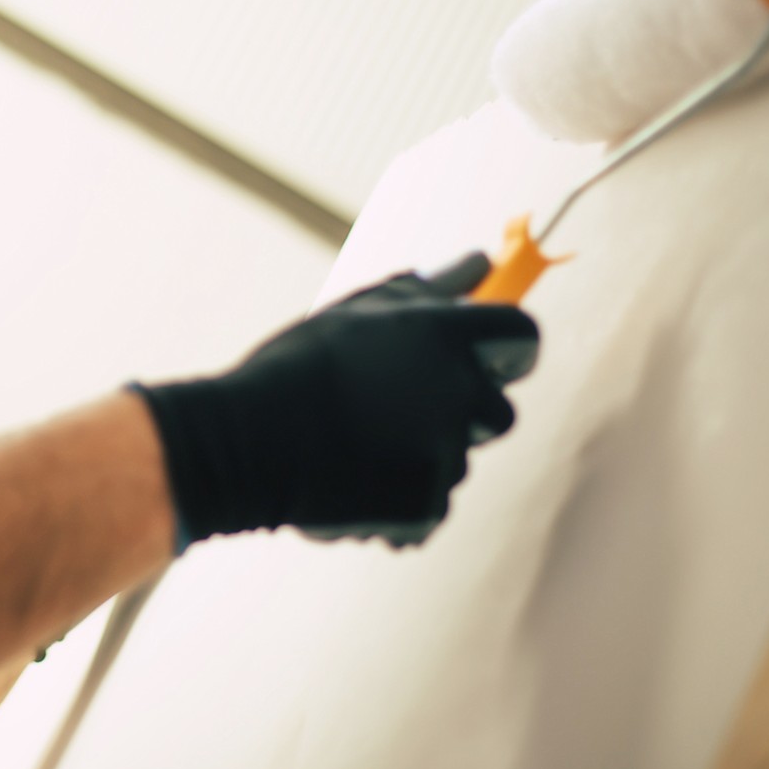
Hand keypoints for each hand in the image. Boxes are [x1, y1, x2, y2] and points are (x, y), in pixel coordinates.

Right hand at [132, 254, 537, 548]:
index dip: (505, 350)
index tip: (481, 359)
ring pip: (456, 460)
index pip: (521, 337)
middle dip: (461, 413)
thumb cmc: (299, 368)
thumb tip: (482, 261)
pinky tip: (350, 485)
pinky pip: (429, 507)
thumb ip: (429, 291)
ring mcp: (444, 453)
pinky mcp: (426, 506)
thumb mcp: (359, 316)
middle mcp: (456, 392)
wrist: (247, 443)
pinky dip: (398, 502)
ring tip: (356, 449)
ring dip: (420, 457)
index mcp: (443, 335)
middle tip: (395, 411)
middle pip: (498, 411)